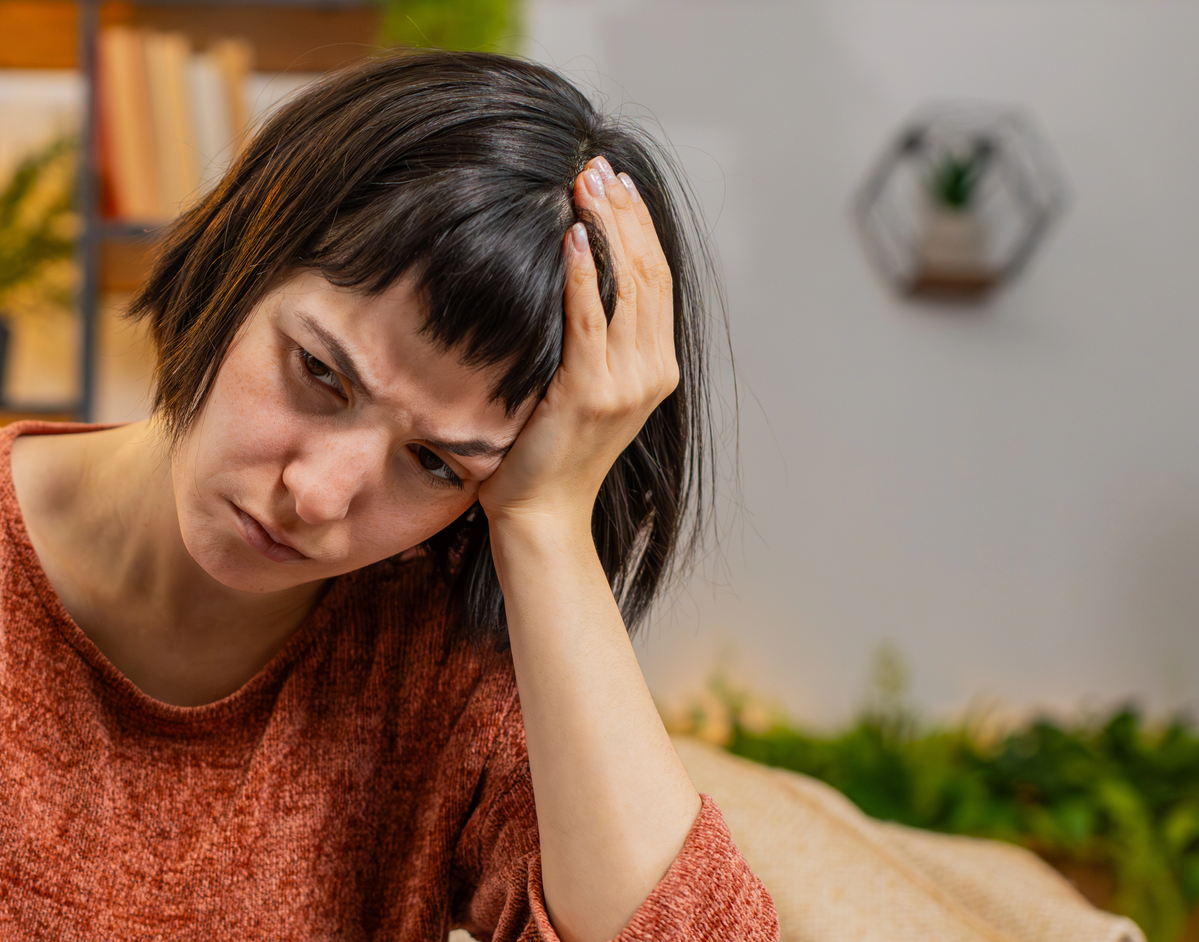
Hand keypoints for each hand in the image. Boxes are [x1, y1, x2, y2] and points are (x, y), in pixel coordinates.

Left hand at [478, 156, 679, 530]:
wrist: (540, 516)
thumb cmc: (545, 454)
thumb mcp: (577, 389)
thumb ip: (587, 342)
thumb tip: (569, 279)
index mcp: (655, 368)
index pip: (657, 280)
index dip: (639, 226)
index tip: (617, 183)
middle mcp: (651, 372)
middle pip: (649, 273)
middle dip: (625, 214)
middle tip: (599, 168)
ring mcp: (626, 384)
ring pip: (628, 288)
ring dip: (608, 229)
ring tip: (586, 185)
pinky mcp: (590, 394)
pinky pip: (590, 322)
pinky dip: (585, 276)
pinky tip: (574, 238)